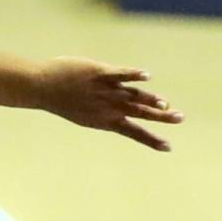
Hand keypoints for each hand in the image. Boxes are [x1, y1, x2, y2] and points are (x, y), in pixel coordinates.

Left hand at [36, 58, 183, 150]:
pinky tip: (147, 76)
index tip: (168, 147)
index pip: (133, 132)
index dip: (151, 140)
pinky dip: (133, 75)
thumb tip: (118, 105)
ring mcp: (105, 89)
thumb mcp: (83, 111)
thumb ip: (103, 109)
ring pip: (132, 95)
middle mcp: (108, 106)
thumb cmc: (61, 99)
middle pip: (139, 113)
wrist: (42, 87)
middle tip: (179, 118)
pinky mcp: (99, 73)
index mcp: (105, 120)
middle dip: (161, 117)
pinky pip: (119, 74)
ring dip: (150, 99)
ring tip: (165, 104)